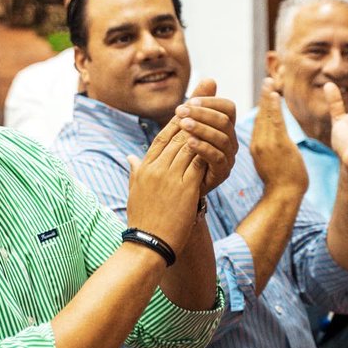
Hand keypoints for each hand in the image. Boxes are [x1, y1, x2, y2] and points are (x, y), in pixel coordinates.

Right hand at [126, 116, 206, 257]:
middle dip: (191, 119)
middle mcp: (156, 169)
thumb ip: (135, 171)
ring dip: (201, 133)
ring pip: (188, 147)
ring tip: (213, 120)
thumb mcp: (134, 190)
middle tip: (203, 104)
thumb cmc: (142, 219)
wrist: (148, 243)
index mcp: (144, 167)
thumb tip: (130, 157)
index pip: (160, 138)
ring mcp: (170, 178)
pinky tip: (217, 143)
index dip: (174, 123)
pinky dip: (206, 152)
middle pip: (176, 138)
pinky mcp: (185, 188)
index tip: (184, 111)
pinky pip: (198, 163)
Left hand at [173, 78, 237, 193]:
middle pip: (224, 120)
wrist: (179, 184)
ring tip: (182, 124)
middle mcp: (230, 140)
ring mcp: (229, 157)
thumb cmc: (184, 151)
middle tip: (180, 110)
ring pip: (221, 137)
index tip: (190, 101)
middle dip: (202, 113)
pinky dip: (202, 147)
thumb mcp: (189, 124)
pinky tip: (187, 142)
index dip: (211, 102)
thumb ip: (199, 103)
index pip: (228, 107)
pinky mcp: (222, 172)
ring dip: (200, 128)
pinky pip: (217, 157)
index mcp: (225, 126)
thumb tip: (209, 79)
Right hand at [248, 78, 307, 197]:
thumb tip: (271, 145)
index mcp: (255, 148)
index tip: (264, 95)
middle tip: (266, 81)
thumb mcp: (269, 166)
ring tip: (270, 82)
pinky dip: (273, 106)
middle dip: (263, 97)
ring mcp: (266, 142)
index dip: (261, 108)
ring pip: (266, 115)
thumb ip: (267, 151)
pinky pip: (274, 119)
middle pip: (260, 115)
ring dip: (268, 97)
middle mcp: (258, 142)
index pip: (258, 123)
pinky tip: (274, 94)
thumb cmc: (280, 185)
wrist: (283, 196)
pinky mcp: (277, 143)